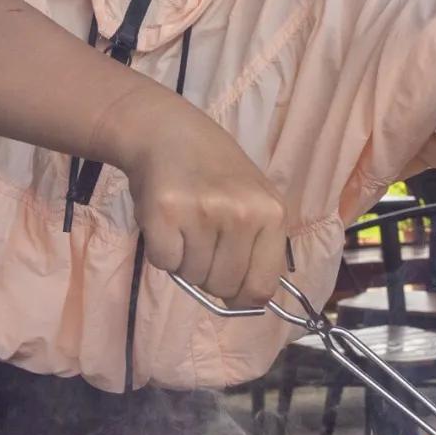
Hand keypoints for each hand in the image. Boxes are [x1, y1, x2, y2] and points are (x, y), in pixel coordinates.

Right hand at [109, 96, 286, 308]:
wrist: (168, 131)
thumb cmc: (215, 171)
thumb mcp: (255, 201)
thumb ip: (259, 247)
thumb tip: (248, 303)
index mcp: (272, 214)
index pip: (262, 287)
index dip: (242, 296)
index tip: (231, 289)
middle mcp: (242, 213)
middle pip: (224, 286)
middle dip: (209, 274)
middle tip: (202, 240)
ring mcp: (203, 212)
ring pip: (193, 277)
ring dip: (185, 260)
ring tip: (185, 224)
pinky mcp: (165, 212)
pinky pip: (166, 263)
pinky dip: (162, 252)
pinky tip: (167, 222)